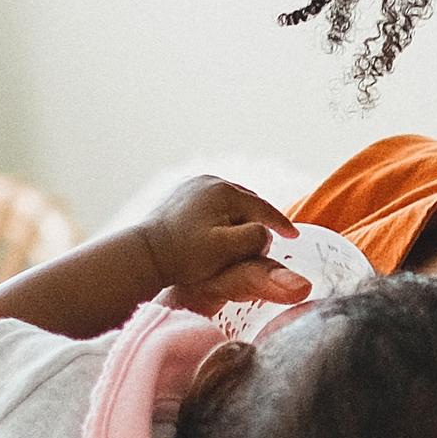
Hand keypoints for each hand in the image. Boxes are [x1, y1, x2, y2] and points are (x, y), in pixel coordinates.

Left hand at [133, 175, 312, 314]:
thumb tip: (267, 233)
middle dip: (260, 218)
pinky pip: (210, 203)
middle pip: (246, 201)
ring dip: (239, 216)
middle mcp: (208, 181)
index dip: (280, 224)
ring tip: (247, 232)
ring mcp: (191, 186)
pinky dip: (221, 215)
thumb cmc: (183, 256)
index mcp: (223, 191)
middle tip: (272, 234)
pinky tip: (220, 228)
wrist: (142, 255)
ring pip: (228, 202)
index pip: (262, 208)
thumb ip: (254, 239)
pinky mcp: (178, 196)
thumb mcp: (225, 250)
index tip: (294, 237)